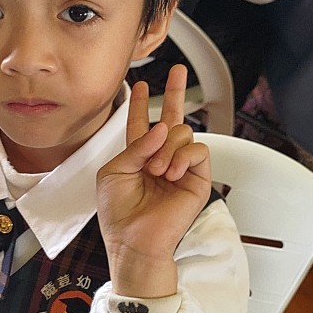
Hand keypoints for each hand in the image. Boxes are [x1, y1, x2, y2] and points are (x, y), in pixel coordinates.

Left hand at [96, 65, 210, 297]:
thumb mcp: (114, 172)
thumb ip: (135, 146)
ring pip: (184, 133)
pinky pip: (198, 150)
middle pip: (171, 118)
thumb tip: (161, 128)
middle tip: (178, 72)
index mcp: (137, 157)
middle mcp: (160, 158)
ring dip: (167, 148)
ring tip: (157, 170)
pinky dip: (183, 156)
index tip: (139, 85)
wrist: (133, 240)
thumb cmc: (119, 214)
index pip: (140, 124)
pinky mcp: (197, 178)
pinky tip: (171, 171)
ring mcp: (180, 167)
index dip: (138, 104)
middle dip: (175, 92)